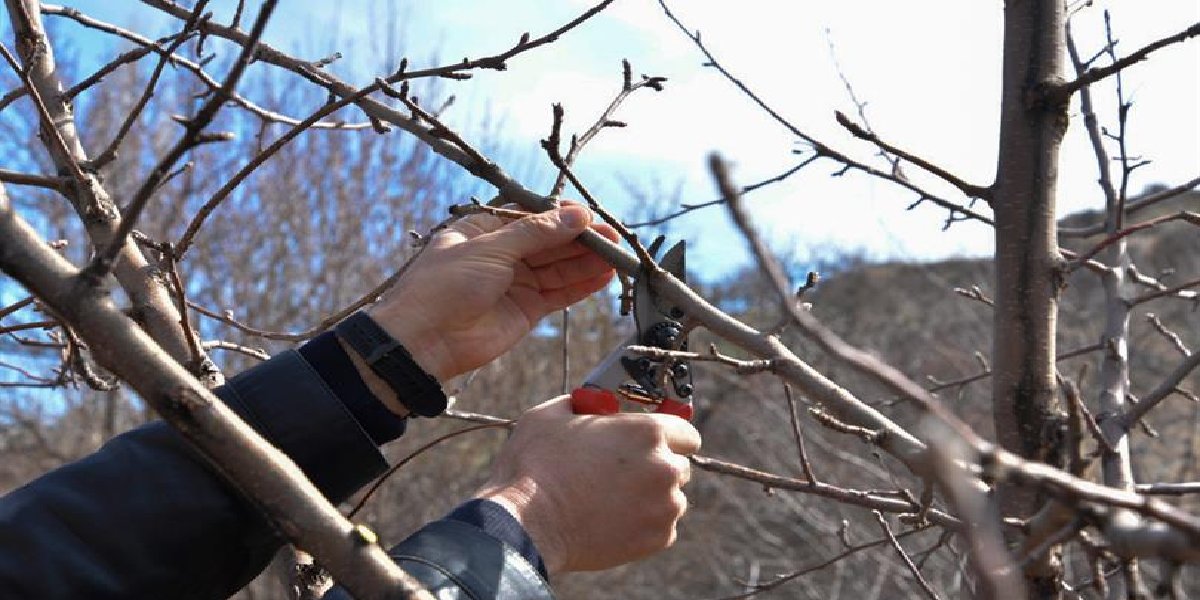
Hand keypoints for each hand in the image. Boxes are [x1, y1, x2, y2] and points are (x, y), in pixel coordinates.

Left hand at [365, 204, 617, 387]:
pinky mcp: (526, 309)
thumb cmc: (443, 286)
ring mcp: (515, 282)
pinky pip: (559, 293)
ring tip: (617, 256)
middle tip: (613, 238)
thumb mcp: (489, 249)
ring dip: (587, 261)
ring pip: (558, 267)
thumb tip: (576, 216)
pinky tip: (604, 277)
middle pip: (550, 242)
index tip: (591, 216)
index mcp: (484, 229)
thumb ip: (536, 233)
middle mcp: (502, 254)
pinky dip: (581, 285)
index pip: (532, 216)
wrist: (423, 342)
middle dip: (581, 239)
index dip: (562, 216)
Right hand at [475, 396, 701, 572]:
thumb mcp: (553, 415)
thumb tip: (591, 403)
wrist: (526, 524)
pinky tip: (612, 520)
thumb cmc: (536, 465)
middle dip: (657, 467)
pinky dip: (643, 525)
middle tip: (624, 473)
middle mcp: (665, 468)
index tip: (654, 444)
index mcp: (648, 432)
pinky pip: (661, 527)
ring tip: (613, 500)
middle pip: (680, 466)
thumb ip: (584, 404)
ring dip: (651, 498)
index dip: (668, 437)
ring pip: (671, 499)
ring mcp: (664, 507)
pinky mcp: (656, 539)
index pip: (686, 433)